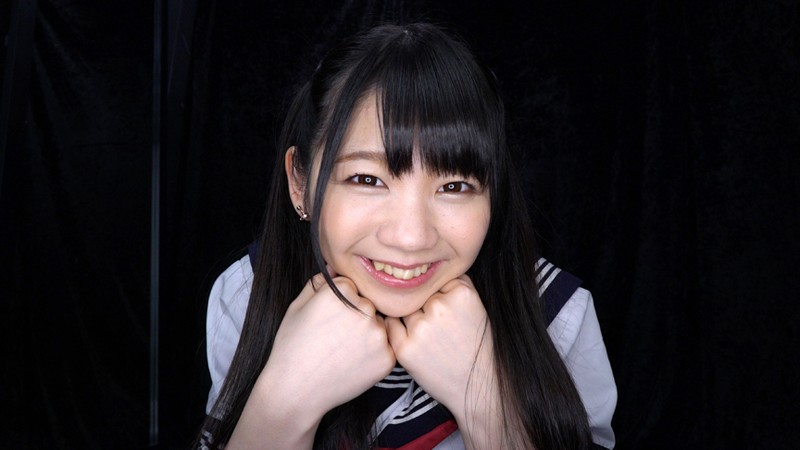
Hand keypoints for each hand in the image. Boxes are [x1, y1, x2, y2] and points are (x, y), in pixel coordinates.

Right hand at [258, 272, 395, 419]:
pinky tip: (352, 364)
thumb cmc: (292, 347)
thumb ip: (318, 283)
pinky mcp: (387, 358)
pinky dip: (374, 356)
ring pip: (379, 326)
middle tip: (335, 337)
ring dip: (368, 335)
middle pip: (368, 305)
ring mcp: (379, 335)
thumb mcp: (297, 307)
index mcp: (343, 292)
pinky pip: (386, 349)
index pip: (352, 287)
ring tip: (343, 352)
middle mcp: (365, 309)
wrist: (296, 390)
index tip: (327, 319)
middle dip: (357, 316)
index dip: (339, 303)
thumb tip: (335, 266)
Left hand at [384, 275, 498, 422]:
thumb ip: (454, 285)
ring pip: (405, 308)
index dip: (442, 295)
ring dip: (412, 318)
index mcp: (461, 293)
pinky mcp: (405, 348)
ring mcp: (420, 328)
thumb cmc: (477, 345)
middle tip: (441, 328)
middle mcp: (439, 307)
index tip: (451, 312)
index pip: (438, 279)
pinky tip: (415, 341)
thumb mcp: (476, 307)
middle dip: (426, 306)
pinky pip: (391, 325)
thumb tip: (424, 270)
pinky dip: (397, 329)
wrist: (479, 386)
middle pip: (420, 294)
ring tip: (432, 338)